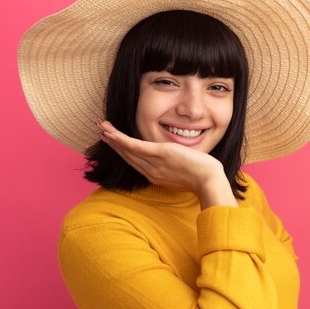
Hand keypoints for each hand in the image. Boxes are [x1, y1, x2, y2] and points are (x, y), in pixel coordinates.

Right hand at [97, 120, 236, 207]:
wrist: (209, 181)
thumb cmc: (202, 177)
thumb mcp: (184, 172)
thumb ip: (174, 166)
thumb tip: (176, 159)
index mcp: (156, 176)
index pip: (135, 161)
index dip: (122, 150)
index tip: (113, 140)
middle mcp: (151, 172)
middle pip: (127, 155)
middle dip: (113, 142)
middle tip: (100, 130)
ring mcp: (154, 164)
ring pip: (128, 150)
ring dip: (112, 138)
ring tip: (101, 127)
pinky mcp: (160, 155)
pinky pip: (136, 147)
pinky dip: (122, 140)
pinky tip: (111, 133)